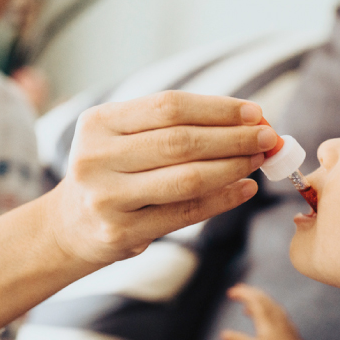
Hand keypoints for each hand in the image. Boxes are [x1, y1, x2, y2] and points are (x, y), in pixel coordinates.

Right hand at [45, 91, 277, 265]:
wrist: (71, 225)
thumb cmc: (112, 172)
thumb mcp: (123, 137)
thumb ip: (172, 125)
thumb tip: (247, 120)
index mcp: (98, 122)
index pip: (170, 106)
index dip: (218, 108)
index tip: (255, 112)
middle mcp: (96, 158)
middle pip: (181, 141)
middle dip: (233, 137)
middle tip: (268, 137)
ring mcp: (107, 198)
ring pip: (187, 178)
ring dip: (233, 167)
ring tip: (259, 160)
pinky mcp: (121, 233)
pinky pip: (185, 213)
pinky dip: (222, 199)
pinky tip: (245, 188)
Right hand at [221, 284, 311, 339]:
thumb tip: (223, 334)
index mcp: (267, 320)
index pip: (254, 299)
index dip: (242, 293)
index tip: (230, 293)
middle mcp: (276, 317)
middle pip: (262, 297)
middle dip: (248, 292)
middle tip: (235, 291)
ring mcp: (284, 322)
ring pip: (269, 303)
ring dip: (256, 298)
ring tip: (245, 302)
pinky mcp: (288, 329)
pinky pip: (274, 311)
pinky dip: (264, 308)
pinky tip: (260, 318)